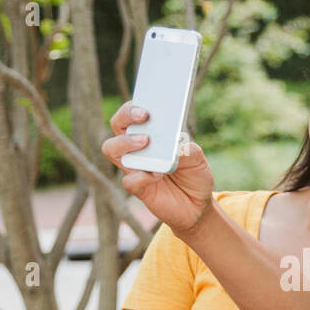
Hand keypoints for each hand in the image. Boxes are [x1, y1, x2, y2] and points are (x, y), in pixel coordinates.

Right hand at [102, 101, 214, 234]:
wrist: (197, 206)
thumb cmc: (193, 175)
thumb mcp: (197, 157)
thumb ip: (186, 147)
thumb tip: (175, 143)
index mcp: (150, 133)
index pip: (132, 113)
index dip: (133, 105)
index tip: (145, 103)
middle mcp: (137, 147)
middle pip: (117, 125)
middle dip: (125, 116)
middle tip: (144, 116)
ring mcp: (134, 167)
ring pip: (111, 149)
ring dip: (126, 143)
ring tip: (145, 142)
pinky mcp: (137, 188)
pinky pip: (129, 180)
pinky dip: (141, 176)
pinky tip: (157, 175)